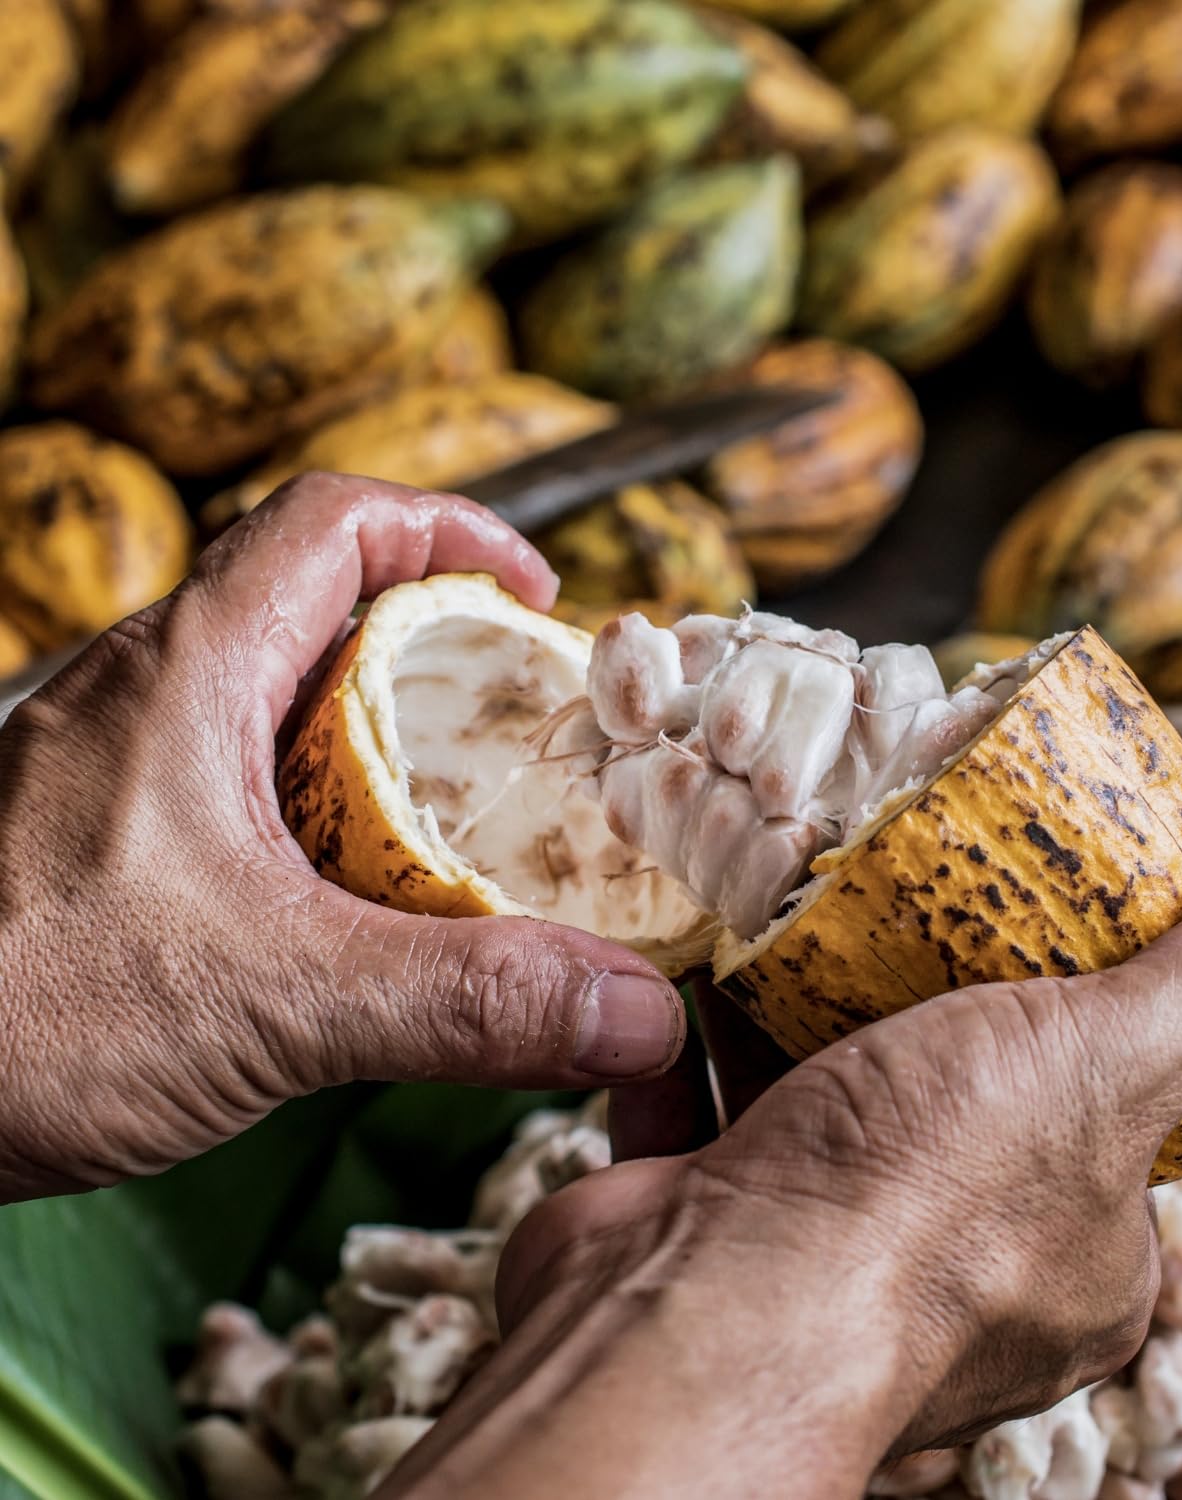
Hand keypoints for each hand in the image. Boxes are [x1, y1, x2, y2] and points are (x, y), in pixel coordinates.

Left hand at [0, 473, 686, 1202]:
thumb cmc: (8, 1016)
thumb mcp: (275, 1003)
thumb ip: (464, 1002)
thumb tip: (630, 1007)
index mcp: (186, 672)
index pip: (333, 520)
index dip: (451, 528)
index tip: (535, 590)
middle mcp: (142, 692)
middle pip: (314, 600)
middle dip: (434, 642)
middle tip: (517, 719)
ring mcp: (112, 764)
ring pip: (271, 692)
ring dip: (374, 729)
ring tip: (457, 808)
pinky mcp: (98, 835)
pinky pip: (231, 775)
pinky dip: (315, 803)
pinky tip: (349, 893)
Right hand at [382, 826, 1181, 1499]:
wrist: (689, 1320)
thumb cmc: (916, 1210)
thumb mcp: (1101, 1065)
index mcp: (1087, 1255)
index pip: (1118, 1104)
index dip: (1096, 997)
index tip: (1053, 907)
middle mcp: (962, 1265)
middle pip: (966, 1081)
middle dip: (938, 985)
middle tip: (918, 881)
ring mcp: (829, 1238)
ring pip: (835, 1082)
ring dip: (817, 994)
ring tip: (811, 894)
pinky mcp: (720, 1207)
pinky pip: (722, 1090)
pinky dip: (714, 1022)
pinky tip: (712, 950)